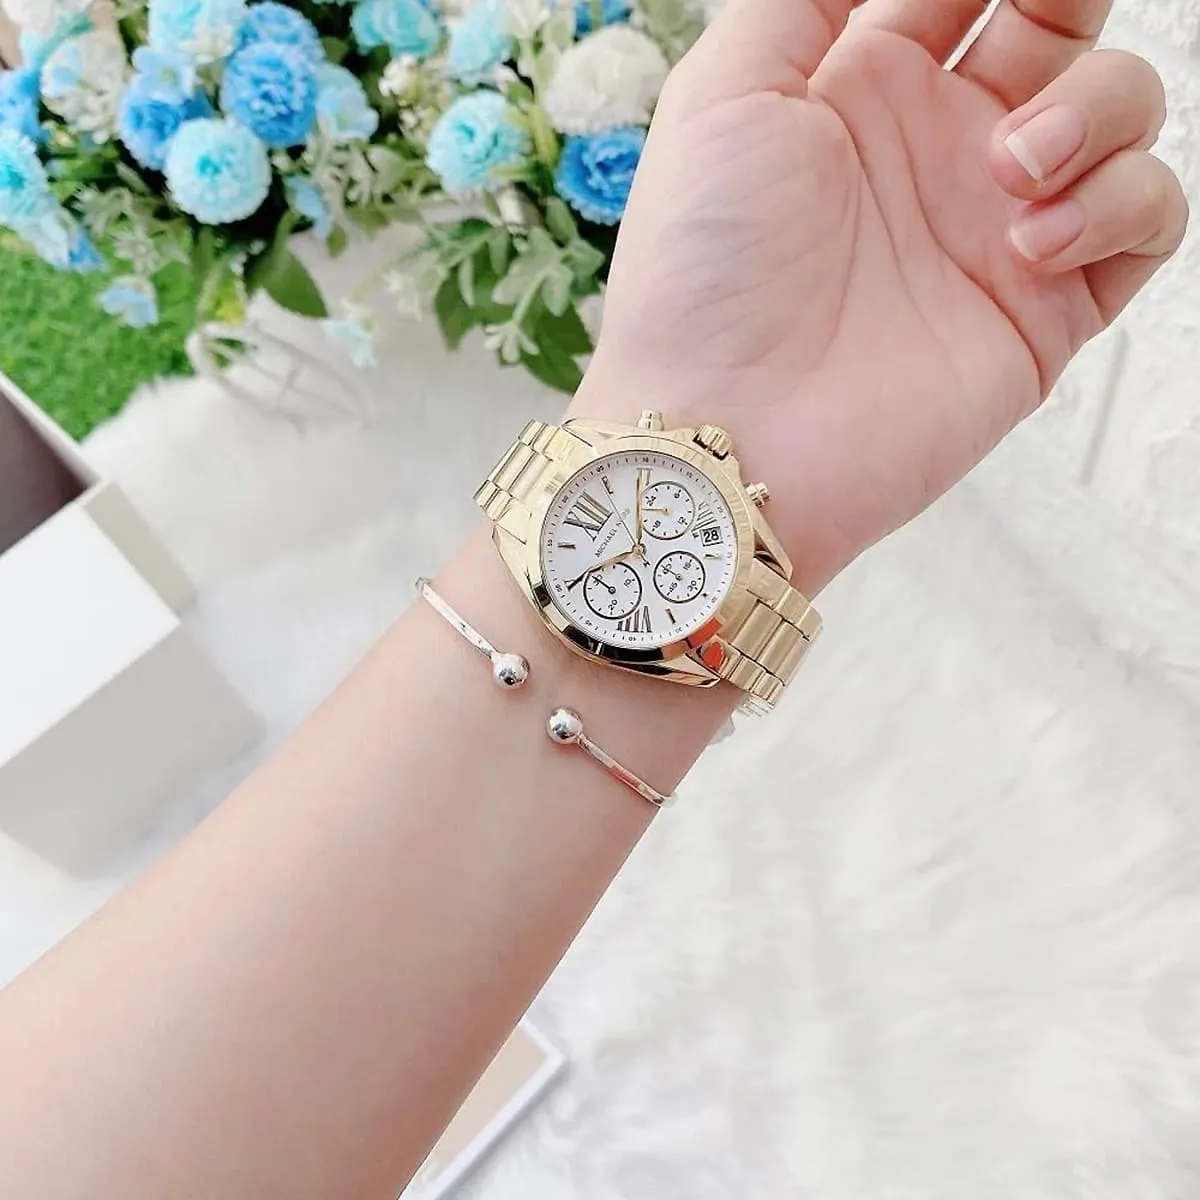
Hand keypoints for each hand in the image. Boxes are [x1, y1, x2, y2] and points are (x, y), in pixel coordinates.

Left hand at [575, 0, 1187, 591]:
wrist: (726, 430)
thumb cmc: (702, 272)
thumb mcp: (727, 93)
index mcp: (863, 87)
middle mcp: (937, 150)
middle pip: (1059, 26)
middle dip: (1069, 0)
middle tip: (1043, 15)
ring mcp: (993, 228)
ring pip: (1120, 113)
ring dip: (1095, 112)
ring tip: (1014, 172)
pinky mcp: (1042, 311)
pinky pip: (1147, 221)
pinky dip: (1120, 205)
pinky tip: (1033, 243)